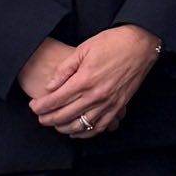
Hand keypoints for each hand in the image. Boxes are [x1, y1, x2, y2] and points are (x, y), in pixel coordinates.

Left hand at [29, 25, 160, 137]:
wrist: (142, 43)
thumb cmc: (114, 43)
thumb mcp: (84, 48)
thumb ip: (64, 69)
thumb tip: (50, 87)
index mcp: (84, 80)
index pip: (54, 101)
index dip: (40, 106)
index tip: (34, 106)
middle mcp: (95, 95)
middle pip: (63, 116)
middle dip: (47, 119)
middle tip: (40, 116)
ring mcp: (108, 103)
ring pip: (79, 126)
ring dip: (63, 128)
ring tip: (56, 124)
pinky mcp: (119, 106)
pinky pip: (99, 127)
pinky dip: (86, 132)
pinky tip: (77, 130)